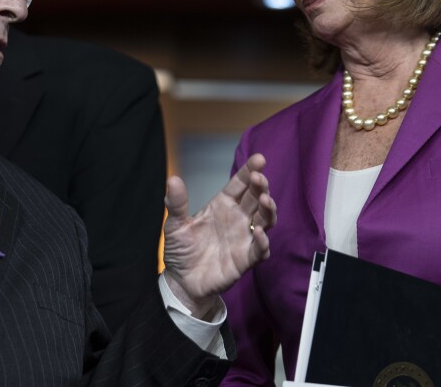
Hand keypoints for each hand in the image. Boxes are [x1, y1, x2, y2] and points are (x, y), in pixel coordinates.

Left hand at [162, 154, 275, 317]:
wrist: (181, 282)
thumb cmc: (181, 251)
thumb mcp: (175, 226)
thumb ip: (176, 204)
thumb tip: (172, 179)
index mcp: (222, 206)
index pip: (240, 184)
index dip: (250, 171)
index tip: (259, 159)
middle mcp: (237, 219)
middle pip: (256, 198)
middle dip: (261, 187)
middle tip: (259, 178)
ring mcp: (244, 238)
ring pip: (265, 220)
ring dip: (268, 209)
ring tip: (264, 200)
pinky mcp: (245, 259)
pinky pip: (260, 249)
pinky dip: (262, 241)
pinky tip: (258, 232)